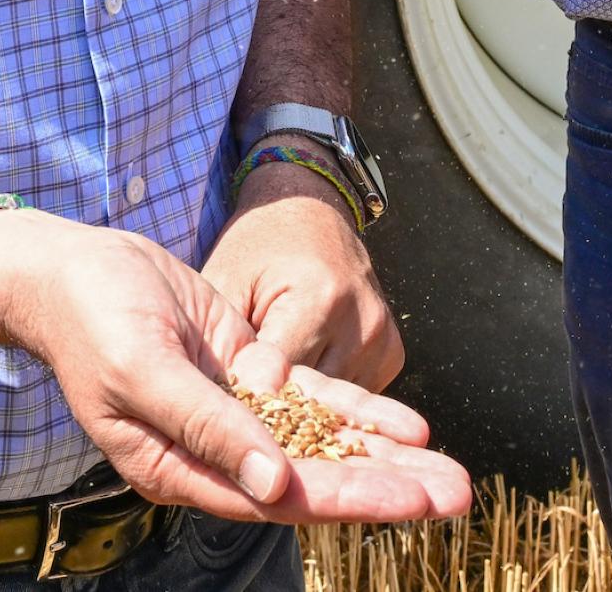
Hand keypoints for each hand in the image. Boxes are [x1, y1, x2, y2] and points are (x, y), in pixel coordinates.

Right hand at [0, 210, 468, 522]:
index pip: (277, 496)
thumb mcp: (142, 370)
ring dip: (386, 458)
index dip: (345, 498)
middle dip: (386, 488)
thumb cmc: (90, 318)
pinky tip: (409, 428)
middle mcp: (214, 454)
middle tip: (458, 495)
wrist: (69, 266)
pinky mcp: (246, 375)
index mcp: (178, 469)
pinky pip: (314, 400)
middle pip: (314, 481)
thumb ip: (208, 427)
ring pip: (323, 444)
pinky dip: (360, 414)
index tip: (406, 500)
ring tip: (453, 475)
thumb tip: (273, 483)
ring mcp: (235, 416)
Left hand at [203, 161, 403, 387]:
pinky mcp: (392, 351)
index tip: (227, 395)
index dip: (249, 391)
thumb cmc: (259, 244)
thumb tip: (219, 396)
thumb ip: (222, 337)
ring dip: (306, 398)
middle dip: (277, 398)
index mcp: (319, 300)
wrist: (307, 211)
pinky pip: (355, 391)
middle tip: (247, 387)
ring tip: (277, 373)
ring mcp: (383, 338)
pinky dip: (329, 389)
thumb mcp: (227, 279)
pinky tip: (305, 366)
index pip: (282, 379)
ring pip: (335, 401)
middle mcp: (361, 321)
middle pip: (312, 396)